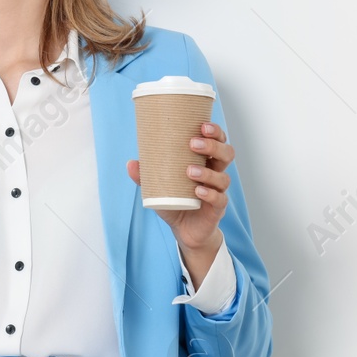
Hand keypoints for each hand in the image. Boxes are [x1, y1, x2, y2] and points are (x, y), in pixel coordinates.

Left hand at [126, 120, 232, 252]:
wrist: (184, 230)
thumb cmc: (175, 201)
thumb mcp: (157, 187)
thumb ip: (145, 176)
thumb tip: (130, 163)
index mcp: (206, 161)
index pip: (218, 141)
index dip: (215, 132)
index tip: (202, 126)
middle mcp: (216, 173)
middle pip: (226, 154)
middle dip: (213, 146)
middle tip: (193, 143)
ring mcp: (218, 191)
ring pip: (223, 177)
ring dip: (208, 172)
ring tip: (190, 171)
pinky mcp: (217, 209)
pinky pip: (220, 199)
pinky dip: (209, 194)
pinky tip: (198, 191)